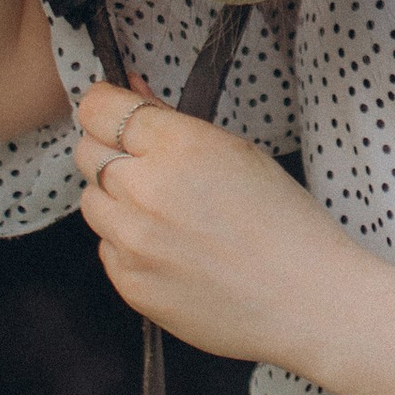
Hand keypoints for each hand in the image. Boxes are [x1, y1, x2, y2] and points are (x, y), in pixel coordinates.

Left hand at [73, 81, 361, 363]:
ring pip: (91, 203)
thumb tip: (131, 93)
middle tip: (151, 168)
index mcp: (179, 146)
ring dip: (117, 201)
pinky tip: (173, 251)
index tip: (116, 116)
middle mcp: (146, 191)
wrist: (308, 301)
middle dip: (112, 153)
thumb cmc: (286, 225)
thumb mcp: (239, 153)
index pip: (97, 108)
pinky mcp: (131, 283)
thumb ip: (174, 123)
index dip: (106, 109)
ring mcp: (133, 242)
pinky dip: (129, 246)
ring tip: (167, 215)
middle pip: (86, 153)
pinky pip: (107, 249)